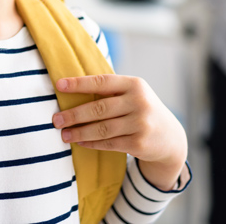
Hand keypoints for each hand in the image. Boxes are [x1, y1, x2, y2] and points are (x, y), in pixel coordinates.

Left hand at [52, 74, 187, 190]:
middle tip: (55, 119)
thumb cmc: (141, 109)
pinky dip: (91, 143)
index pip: (102, 82)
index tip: (59, 85)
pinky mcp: (139, 143)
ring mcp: (140, 124)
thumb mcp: (133, 93)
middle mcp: (139, 102)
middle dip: (74, 115)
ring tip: (64, 134)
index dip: (79, 84)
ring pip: (102, 129)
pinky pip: (108, 143)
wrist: (170, 137)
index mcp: (134, 84)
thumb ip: (109, 90)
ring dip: (79, 132)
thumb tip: (69, 88)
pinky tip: (79, 142)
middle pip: (99, 108)